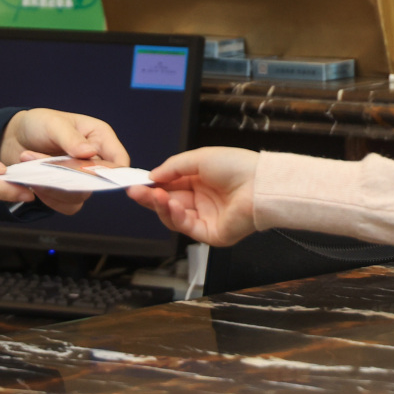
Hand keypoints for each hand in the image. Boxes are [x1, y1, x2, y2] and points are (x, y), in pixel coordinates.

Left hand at [2, 108, 129, 215]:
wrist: (14, 137)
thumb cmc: (39, 123)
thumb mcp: (54, 124)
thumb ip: (71, 138)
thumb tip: (90, 153)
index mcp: (99, 138)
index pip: (119, 160)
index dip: (114, 173)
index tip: (93, 176)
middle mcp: (94, 160)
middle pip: (98, 183)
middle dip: (71, 178)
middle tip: (48, 166)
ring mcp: (80, 178)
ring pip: (80, 196)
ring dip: (54, 186)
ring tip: (33, 165)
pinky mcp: (66, 192)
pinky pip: (66, 206)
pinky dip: (49, 198)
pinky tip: (35, 182)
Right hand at [125, 146, 258, 245]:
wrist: (259, 184)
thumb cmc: (236, 166)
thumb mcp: (198, 159)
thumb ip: (173, 167)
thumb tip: (152, 176)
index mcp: (199, 182)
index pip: (170, 187)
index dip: (153, 186)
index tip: (136, 183)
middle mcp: (201, 201)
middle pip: (168, 204)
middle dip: (150, 198)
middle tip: (133, 192)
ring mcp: (206, 219)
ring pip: (174, 217)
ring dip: (161, 206)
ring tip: (155, 196)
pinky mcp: (211, 234)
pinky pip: (187, 228)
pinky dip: (176, 216)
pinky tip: (171, 205)